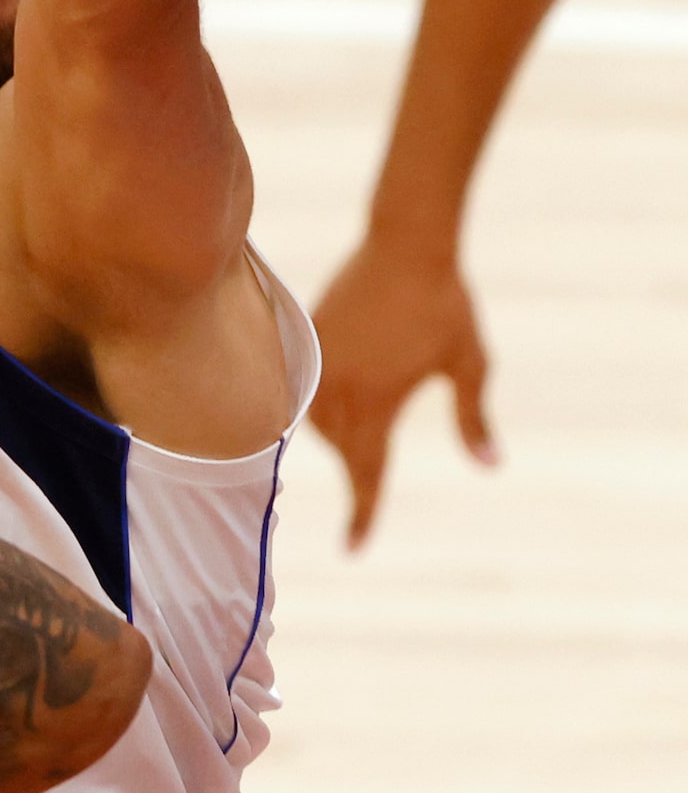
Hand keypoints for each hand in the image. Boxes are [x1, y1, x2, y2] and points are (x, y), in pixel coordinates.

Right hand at [309, 239, 496, 549]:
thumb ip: (474, 418)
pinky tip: (334, 391)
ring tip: (358, 428)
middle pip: (339, 448)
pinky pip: (301, 384)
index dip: (362, 513)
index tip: (353, 550)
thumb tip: (491, 465)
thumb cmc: (445, 304)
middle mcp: (340, 386)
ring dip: (334, 433)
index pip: (367, 472)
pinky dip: (314, 399)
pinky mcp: (307, 336)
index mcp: (378, 401)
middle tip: (369, 484)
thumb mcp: (469, 363)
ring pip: (314, 419)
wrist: (406, 242)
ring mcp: (319, 360)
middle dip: (356, 466)